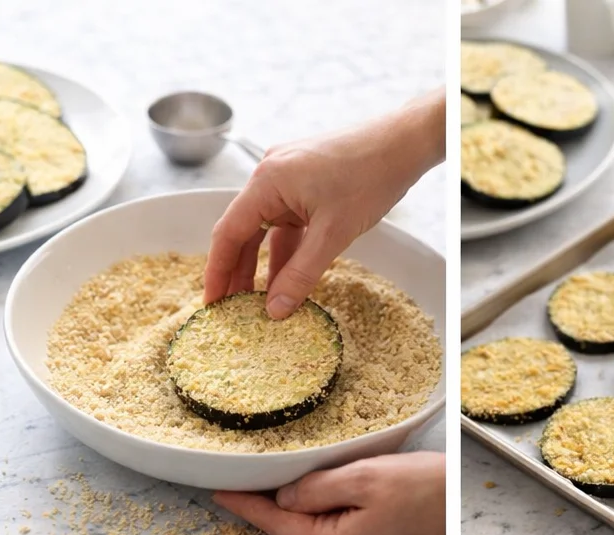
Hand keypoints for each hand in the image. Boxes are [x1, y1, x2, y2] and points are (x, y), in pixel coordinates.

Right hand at [204, 90, 444, 316]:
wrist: (401, 143)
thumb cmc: (369, 178)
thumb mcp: (333, 235)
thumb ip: (301, 275)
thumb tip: (275, 310)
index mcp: (267, 182)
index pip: (228, 233)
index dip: (217, 272)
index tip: (212, 305)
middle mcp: (270, 176)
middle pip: (243, 232)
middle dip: (237, 273)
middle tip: (232, 311)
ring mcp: (287, 178)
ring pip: (266, 231)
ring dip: (263, 266)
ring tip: (257, 303)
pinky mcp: (305, 184)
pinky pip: (287, 225)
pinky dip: (286, 252)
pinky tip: (286, 280)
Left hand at [214, 451, 444, 534]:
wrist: (467, 504)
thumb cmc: (426, 489)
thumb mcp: (362, 479)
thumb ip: (316, 489)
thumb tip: (285, 499)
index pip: (278, 524)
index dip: (246, 506)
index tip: (217, 493)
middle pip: (298, 529)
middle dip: (271, 506)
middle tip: (243, 479)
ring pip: (321, 528)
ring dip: (303, 505)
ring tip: (281, 479)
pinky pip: (343, 528)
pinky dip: (330, 509)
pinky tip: (326, 489)